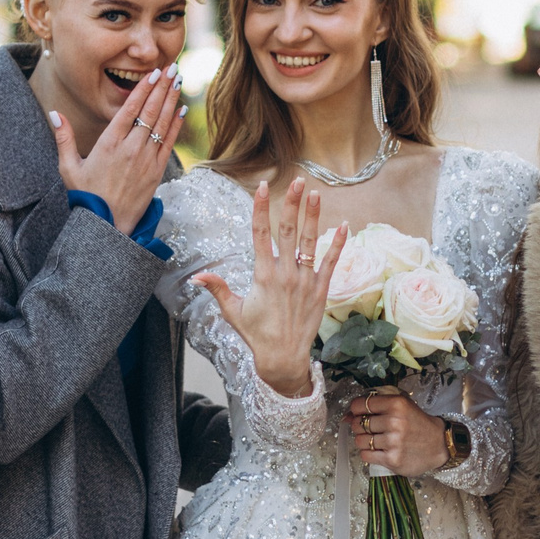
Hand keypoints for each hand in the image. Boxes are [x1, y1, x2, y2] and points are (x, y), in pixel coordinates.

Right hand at [52, 68, 184, 231]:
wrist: (107, 226)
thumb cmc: (86, 197)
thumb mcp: (68, 168)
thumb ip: (63, 138)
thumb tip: (54, 113)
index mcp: (108, 144)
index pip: (130, 109)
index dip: (143, 89)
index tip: (153, 73)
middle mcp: (130, 148)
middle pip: (150, 111)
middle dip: (162, 87)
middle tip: (172, 67)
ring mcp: (145, 160)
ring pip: (162, 123)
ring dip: (171, 99)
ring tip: (179, 80)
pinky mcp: (156, 172)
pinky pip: (168, 142)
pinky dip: (176, 124)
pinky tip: (181, 108)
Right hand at [193, 178, 345, 399]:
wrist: (283, 358)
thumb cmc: (256, 334)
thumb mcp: (233, 311)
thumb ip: (218, 289)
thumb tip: (196, 276)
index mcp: (263, 275)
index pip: (261, 234)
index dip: (261, 208)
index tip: (263, 187)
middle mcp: (285, 274)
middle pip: (287, 231)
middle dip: (291, 204)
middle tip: (296, 181)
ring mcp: (305, 281)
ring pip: (310, 242)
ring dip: (313, 216)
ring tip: (315, 193)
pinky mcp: (320, 290)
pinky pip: (331, 262)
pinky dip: (338, 244)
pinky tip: (344, 225)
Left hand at [346, 389, 451, 475]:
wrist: (438, 444)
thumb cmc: (417, 423)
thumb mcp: (402, 406)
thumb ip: (376, 406)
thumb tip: (346, 416)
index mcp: (397, 404)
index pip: (360, 404)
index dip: (356, 409)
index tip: (361, 413)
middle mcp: (395, 422)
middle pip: (358, 423)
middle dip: (360, 426)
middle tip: (371, 429)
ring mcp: (393, 442)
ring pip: (360, 441)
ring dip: (364, 441)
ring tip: (376, 440)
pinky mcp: (392, 460)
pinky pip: (366, 455)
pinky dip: (369, 453)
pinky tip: (379, 450)